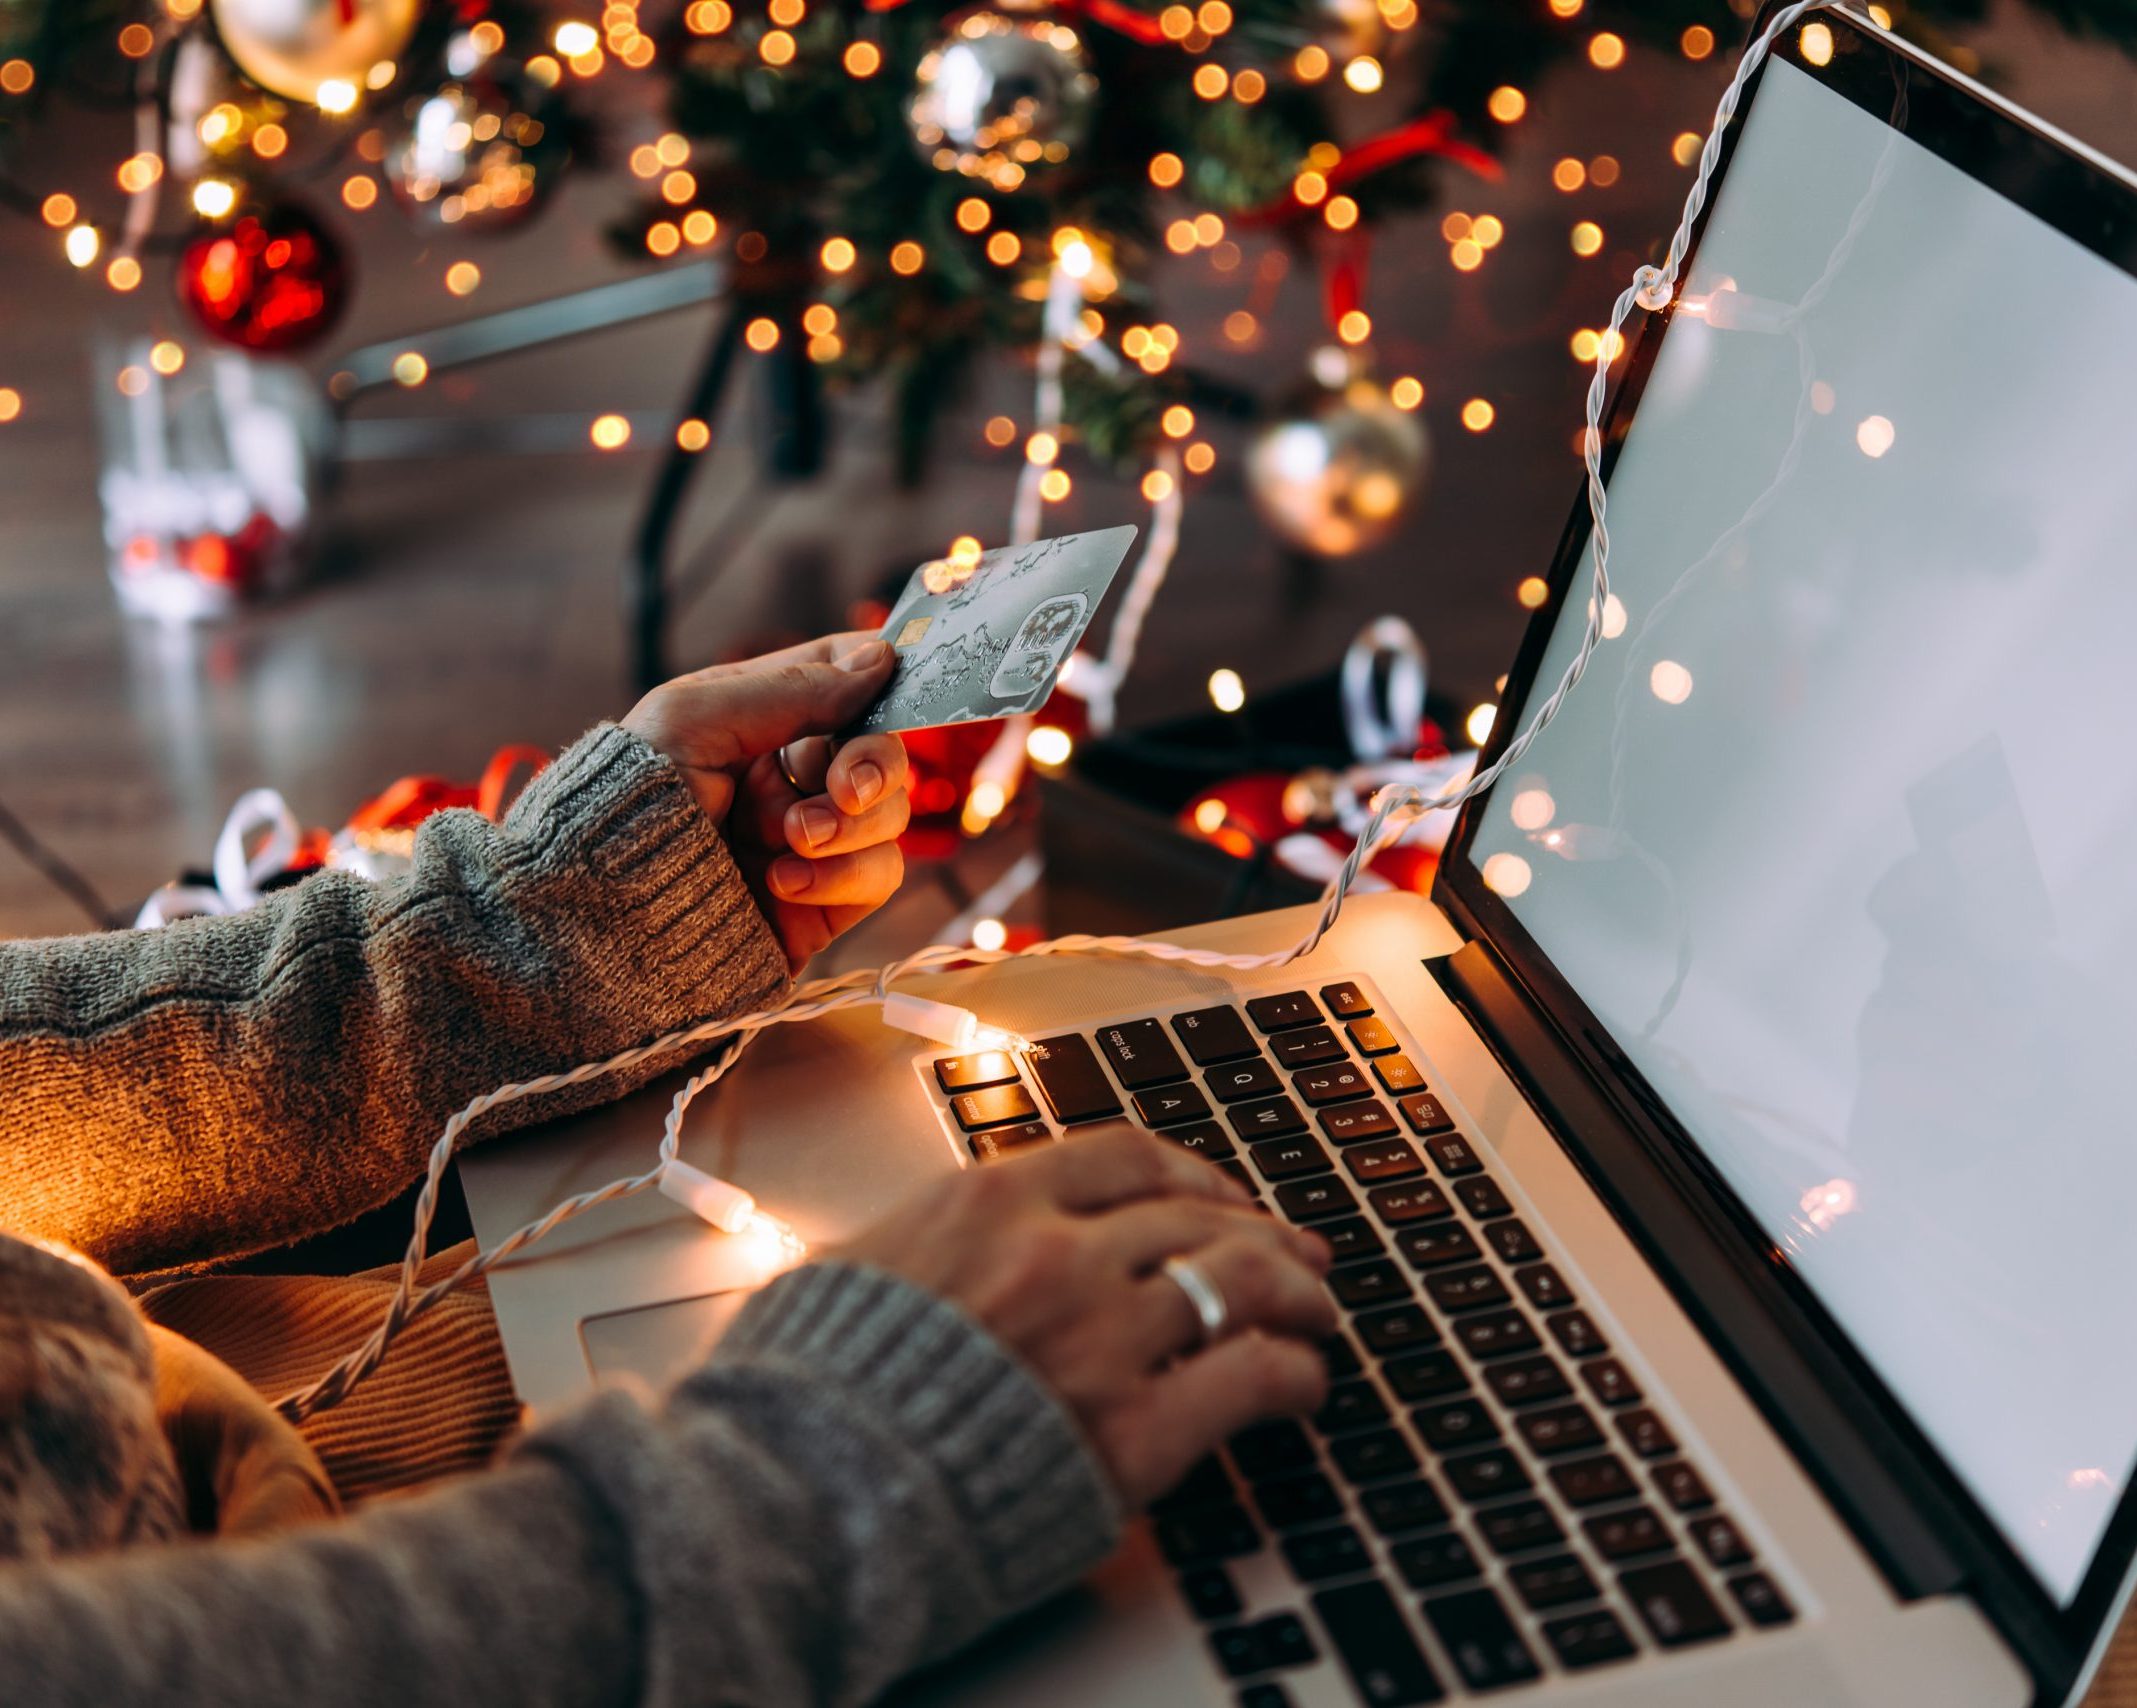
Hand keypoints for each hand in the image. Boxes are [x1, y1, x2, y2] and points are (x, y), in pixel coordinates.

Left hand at [623, 633, 910, 967]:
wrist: (602, 917)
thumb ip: (793, 688)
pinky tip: (783, 881)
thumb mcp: (695, 719)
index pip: (844, 678)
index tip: (887, 686)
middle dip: (873, 763)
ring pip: (889, 812)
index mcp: (759, 718)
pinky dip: (840, 874)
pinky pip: (879, 873)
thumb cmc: (625, 804)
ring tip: (790, 841)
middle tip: (847, 788)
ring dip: (847, 824)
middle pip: (881, 748)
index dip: (876, 677)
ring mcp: (811, 840)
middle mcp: (789, 775)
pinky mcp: (824, 901)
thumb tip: (880, 661)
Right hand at [835, 1125, 1336, 1507]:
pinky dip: (1293, 1373)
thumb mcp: (857, 1270)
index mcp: (990, 1203)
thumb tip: (950, 1236)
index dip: (1190, 1171)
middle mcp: (1059, 1251)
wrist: (803, 1490)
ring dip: (1295, 1294)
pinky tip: (1303, 1383)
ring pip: (1241, 1280)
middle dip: (1259, 1232)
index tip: (1212, 1191)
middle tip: (1294, 1251)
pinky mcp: (1137, 1426)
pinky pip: (1252, 1376)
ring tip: (1318, 1313)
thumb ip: (930, 1240)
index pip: (1123, 1155)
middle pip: (1196, 1215)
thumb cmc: (813, 1395)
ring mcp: (1104, 1333)